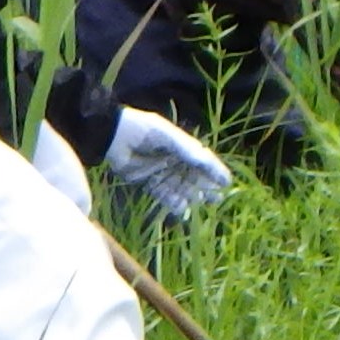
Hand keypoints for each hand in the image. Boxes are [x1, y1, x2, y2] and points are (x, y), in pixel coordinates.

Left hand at [103, 106, 234, 218]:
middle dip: (205, 188)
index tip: (226, 182)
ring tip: (199, 205)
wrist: (113, 136)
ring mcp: (162, 172)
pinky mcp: (148, 183)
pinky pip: (164, 195)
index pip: (203, 161)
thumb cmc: (142, 129)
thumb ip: (185, 148)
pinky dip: (172, 203)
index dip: (215, 171)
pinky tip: (181, 210)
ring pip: (181, 188)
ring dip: (190, 197)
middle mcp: (174, 161)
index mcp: (182, 146)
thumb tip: (205, 159)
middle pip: (194, 177)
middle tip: (216, 198)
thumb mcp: (165, 134)